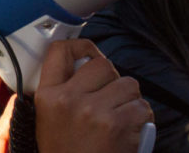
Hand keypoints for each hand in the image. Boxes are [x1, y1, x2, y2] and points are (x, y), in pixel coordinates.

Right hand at [35, 39, 152, 152]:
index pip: (59, 52)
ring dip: (129, 100)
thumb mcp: (47, 119)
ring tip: (119, 117)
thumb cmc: (65, 152)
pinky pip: (141, 106)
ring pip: (128, 84)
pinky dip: (141, 118)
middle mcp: (69, 98)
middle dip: (112, 79)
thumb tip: (84, 64)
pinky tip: (129, 130)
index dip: (80, 46)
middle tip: (109, 97)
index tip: (89, 53)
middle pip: (102, 64)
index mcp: (47, 95)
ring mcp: (94, 110)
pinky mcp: (117, 124)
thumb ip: (61, 90)